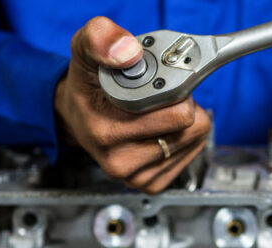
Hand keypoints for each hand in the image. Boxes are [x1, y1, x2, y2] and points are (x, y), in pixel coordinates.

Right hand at [55, 17, 210, 193]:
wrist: (77, 115)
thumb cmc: (87, 86)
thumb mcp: (84, 52)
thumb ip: (100, 39)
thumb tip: (130, 52)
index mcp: (107, 132)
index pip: (178, 115)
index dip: (178, 89)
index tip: (164, 80)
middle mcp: (121, 161)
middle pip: (192, 129)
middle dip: (183, 103)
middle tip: (162, 93)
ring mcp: (136, 176)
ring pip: (194, 141)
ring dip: (183, 121)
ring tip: (158, 109)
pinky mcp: (150, 184)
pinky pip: (190, 155)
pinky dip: (182, 137)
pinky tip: (162, 127)